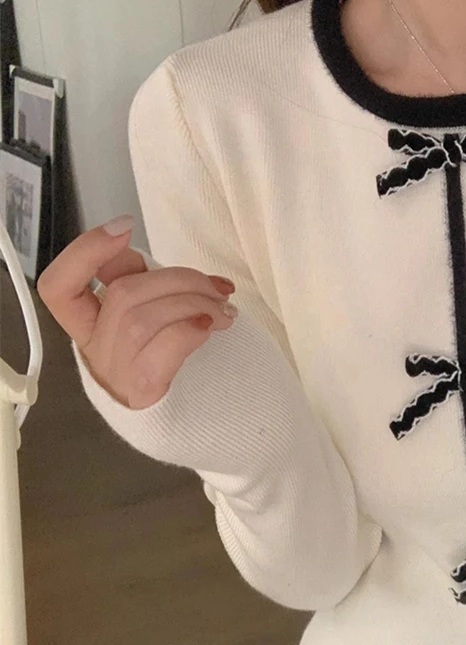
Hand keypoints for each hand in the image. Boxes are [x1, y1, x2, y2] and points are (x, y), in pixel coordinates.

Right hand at [37, 215, 237, 409]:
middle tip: (219, 288)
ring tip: (226, 309)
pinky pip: (162, 346)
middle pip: (123, 293)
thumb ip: (142, 286)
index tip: (125, 226)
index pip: (59, 286)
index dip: (85, 252)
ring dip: (193, 302)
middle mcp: (95, 348)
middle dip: (180, 279)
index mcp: (90, 324)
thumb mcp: (155, 317)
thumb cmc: (178, 361)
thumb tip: (136, 252)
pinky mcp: (143, 390)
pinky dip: (192, 328)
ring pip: (142, 317)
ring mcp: (116, 371)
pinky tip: (213, 325)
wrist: (205, 417)